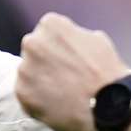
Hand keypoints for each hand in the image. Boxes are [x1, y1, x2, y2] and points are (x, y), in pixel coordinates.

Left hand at [17, 13, 129, 130]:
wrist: (109, 105)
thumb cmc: (106, 71)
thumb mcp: (96, 39)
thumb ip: (73, 35)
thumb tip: (67, 39)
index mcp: (50, 24)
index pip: (46, 31)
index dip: (58, 46)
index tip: (67, 58)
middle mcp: (32, 43)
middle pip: (34, 50)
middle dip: (45, 61)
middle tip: (63, 76)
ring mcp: (25, 68)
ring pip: (28, 72)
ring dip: (40, 80)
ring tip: (61, 92)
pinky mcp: (22, 93)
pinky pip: (26, 94)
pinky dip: (37, 99)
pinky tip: (55, 103)